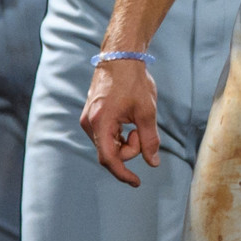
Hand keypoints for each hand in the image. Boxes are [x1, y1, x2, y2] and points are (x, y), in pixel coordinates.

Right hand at [80, 57, 160, 184]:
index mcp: (101, 122)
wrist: (120, 58)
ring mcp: (88, 120)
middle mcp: (89, 123)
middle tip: (142, 130)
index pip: (109, 158)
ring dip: (126, 141)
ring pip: (109, 145)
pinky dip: (120, 136)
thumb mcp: (147, 111)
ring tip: (136, 122)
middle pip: (111, 153)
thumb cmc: (134, 82)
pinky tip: (129, 123)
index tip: (137, 182)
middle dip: (130, 149)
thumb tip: (152, 163)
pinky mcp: (91, 117)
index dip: (123, 173)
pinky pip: (106, 137)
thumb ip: (150, 139)